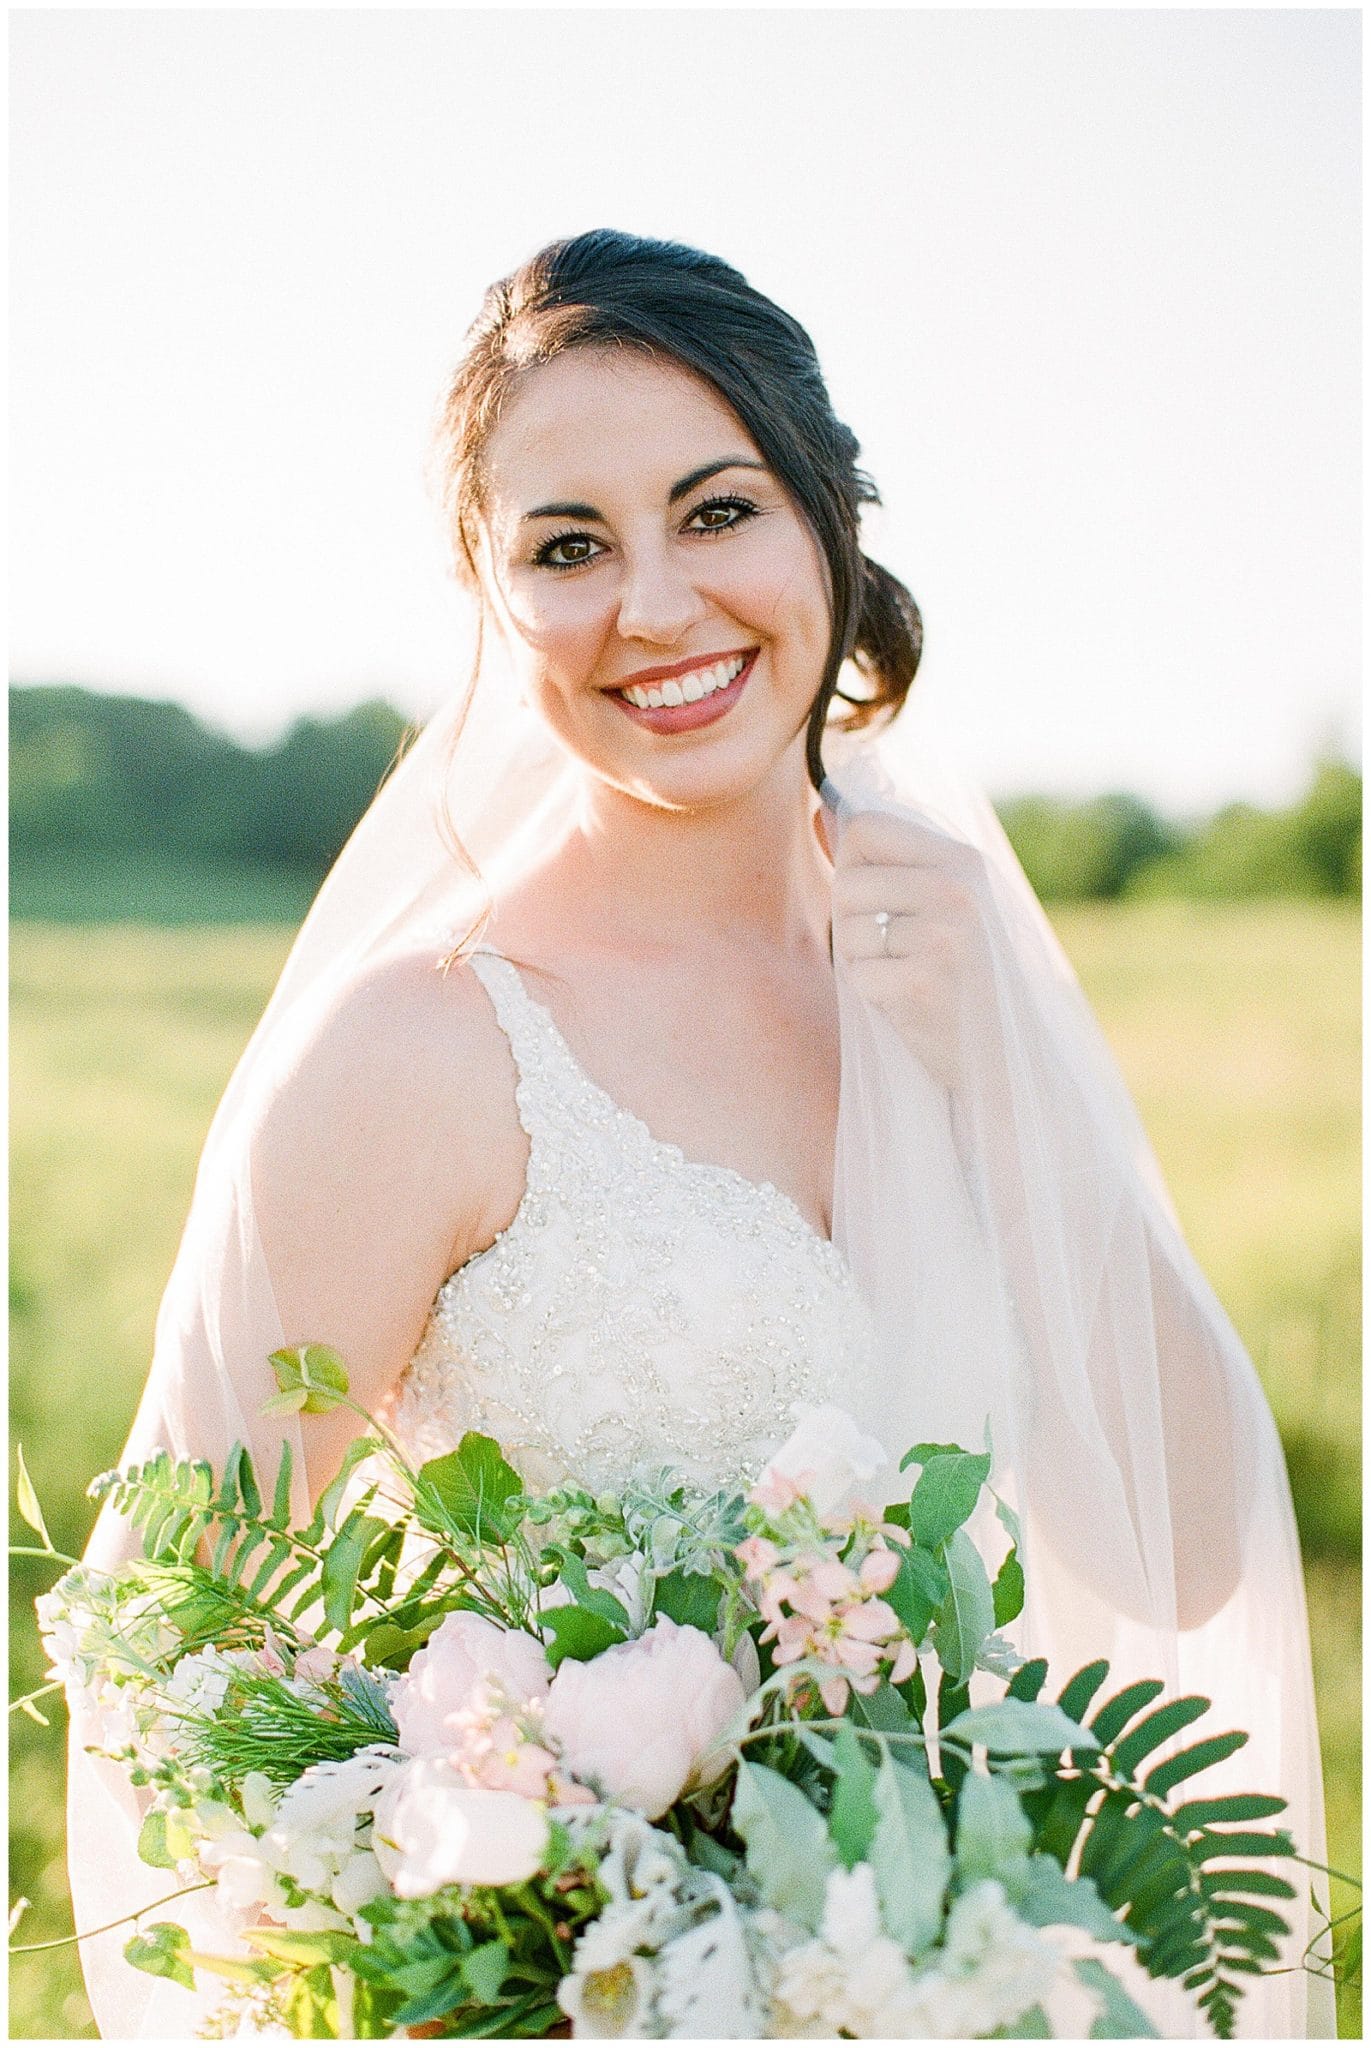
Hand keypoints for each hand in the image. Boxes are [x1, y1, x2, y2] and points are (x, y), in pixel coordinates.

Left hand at [826, 806, 989, 1091]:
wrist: (999, 1056)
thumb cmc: (957, 976)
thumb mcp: (932, 906)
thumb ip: (877, 860)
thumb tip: (819, 813)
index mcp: (964, 860)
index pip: (865, 826)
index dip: (852, 864)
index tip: (877, 899)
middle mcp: (959, 890)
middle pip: (848, 881)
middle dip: (852, 921)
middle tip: (892, 951)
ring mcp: (946, 936)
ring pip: (849, 932)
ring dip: (863, 962)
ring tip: (907, 976)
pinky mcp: (925, 982)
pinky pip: (858, 975)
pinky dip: (873, 996)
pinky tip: (910, 1003)